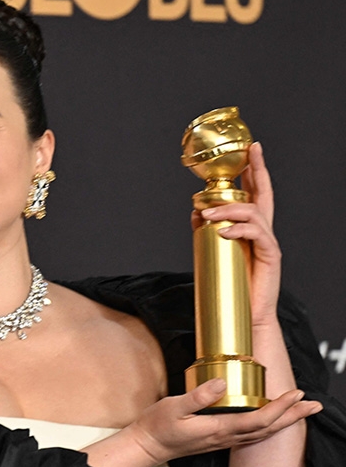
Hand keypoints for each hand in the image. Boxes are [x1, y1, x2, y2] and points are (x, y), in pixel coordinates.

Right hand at [124, 378, 320, 465]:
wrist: (146, 447)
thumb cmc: (156, 427)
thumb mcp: (172, 407)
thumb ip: (197, 396)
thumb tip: (221, 383)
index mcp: (218, 428)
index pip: (258, 419)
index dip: (280, 408)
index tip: (296, 394)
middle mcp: (226, 437)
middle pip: (268, 429)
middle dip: (293, 416)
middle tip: (314, 404)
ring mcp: (224, 441)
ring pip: (263, 433)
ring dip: (285, 422)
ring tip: (301, 411)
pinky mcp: (220, 439)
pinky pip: (253, 434)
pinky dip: (269, 426)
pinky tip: (272, 420)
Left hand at [193, 140, 280, 326]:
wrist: (247, 316)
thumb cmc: (232, 285)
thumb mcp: (214, 252)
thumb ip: (207, 231)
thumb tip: (195, 211)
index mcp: (252, 229)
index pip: (255, 194)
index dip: (254, 172)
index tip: (250, 150)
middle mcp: (263, 232)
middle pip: (265, 195)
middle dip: (259, 170)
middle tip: (251, 151)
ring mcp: (268, 243)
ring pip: (256, 213)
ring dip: (230, 207)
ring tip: (208, 210)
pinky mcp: (270, 257)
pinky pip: (257, 236)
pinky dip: (238, 230)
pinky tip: (223, 230)